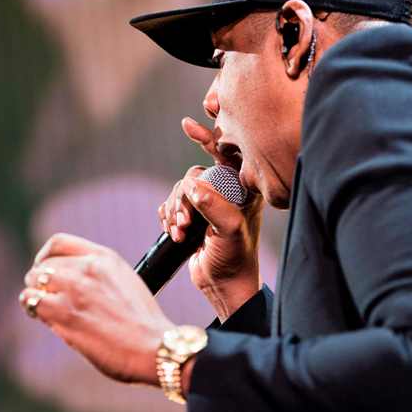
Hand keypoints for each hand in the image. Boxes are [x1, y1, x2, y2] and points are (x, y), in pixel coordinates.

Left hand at [20, 233, 175, 385]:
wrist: (154, 347)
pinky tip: (41, 316)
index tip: (43, 268)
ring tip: (40, 307)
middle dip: (40, 281)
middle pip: (43, 264)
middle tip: (44, 296)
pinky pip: (31, 301)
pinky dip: (32, 308)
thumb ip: (99, 277)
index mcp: (105, 257)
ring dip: (33, 294)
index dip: (45, 256)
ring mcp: (74, 289)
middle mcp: (88, 268)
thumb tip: (69, 284)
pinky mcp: (64, 313)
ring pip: (33, 281)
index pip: (58, 243)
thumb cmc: (144, 325)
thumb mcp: (125, 283)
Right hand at [158, 118, 263, 317]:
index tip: (187, 125)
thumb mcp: (229, 231)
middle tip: (185, 221)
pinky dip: (168, 218)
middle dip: (183, 198)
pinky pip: (171, 205)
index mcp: (242, 189)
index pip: (224, 155)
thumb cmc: (235, 259)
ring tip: (181, 232)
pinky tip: (175, 233)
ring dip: (175, 212)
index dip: (207, 138)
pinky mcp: (192, 216)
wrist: (223, 285)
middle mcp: (225, 192)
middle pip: (193, 176)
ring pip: (179, 191)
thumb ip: (213, 206)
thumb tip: (193, 188)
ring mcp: (207, 204)